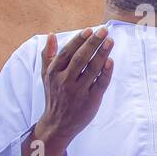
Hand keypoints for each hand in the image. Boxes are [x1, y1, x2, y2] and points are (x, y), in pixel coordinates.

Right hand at [34, 28, 113, 147]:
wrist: (57, 125)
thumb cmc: (54, 96)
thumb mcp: (46, 76)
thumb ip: (48, 55)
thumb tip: (50, 35)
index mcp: (54, 73)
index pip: (67, 52)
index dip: (78, 40)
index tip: (89, 30)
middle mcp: (65, 81)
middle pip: (80, 58)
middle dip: (92, 43)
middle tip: (103, 30)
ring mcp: (79, 91)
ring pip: (92, 69)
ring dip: (102, 54)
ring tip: (110, 41)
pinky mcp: (91, 100)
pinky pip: (100, 83)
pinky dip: (106, 72)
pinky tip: (111, 61)